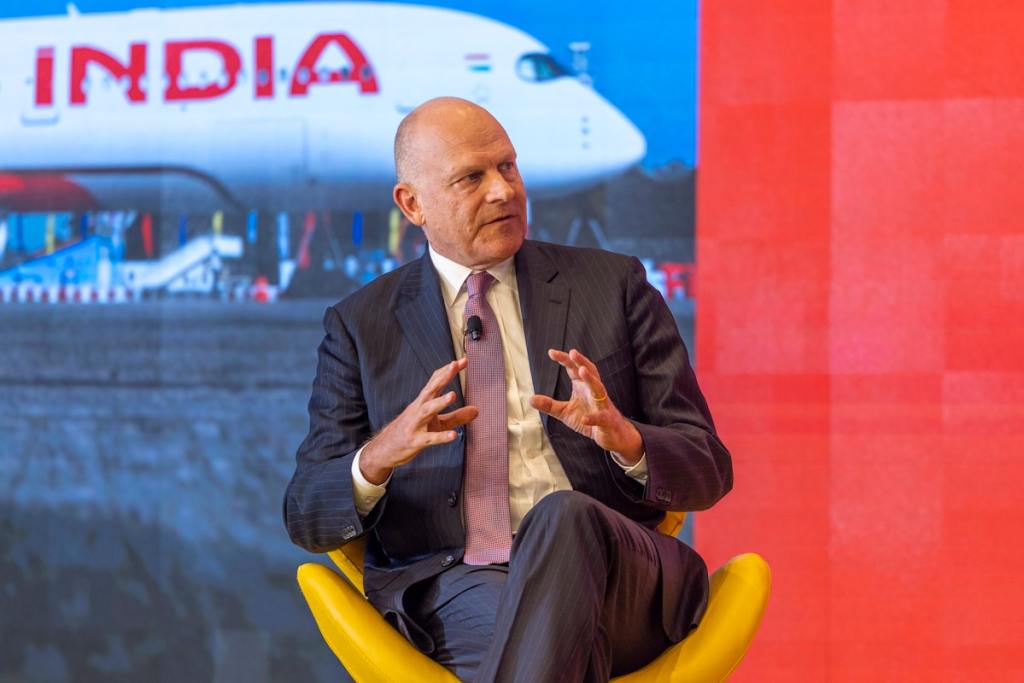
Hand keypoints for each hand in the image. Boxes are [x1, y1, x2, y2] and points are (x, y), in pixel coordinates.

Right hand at [360, 358, 478, 483]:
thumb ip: (457, 417)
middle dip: (442, 377)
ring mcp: (415, 424)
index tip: (463, 360)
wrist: (385, 448)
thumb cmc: (413, 431)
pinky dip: (441, 437)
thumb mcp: (436, 423)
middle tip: (455, 364)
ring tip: (453, 394)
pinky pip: (429, 439)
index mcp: (423, 402)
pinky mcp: (414, 441)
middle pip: (430, 390)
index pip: (435, 382)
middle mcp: (418, 409)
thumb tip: (477, 411)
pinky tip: (454, 436)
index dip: (448, 371)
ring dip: (439, 402)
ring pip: (427, 411)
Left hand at [529, 348, 642, 463]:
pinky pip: (600, 417)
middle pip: (590, 372)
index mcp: (584, 387)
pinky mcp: (607, 420)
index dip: (565, 360)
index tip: (551, 352)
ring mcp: (602, 405)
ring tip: (581, 371)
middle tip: (572, 352)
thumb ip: (550, 405)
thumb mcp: (566, 412)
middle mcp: (594, 392)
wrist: (611, 435)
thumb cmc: (588, 419)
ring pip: (599, 389)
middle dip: (581, 362)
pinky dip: (593, 418)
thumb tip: (530, 399)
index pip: (575, 369)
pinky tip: (585, 419)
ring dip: (591, 380)